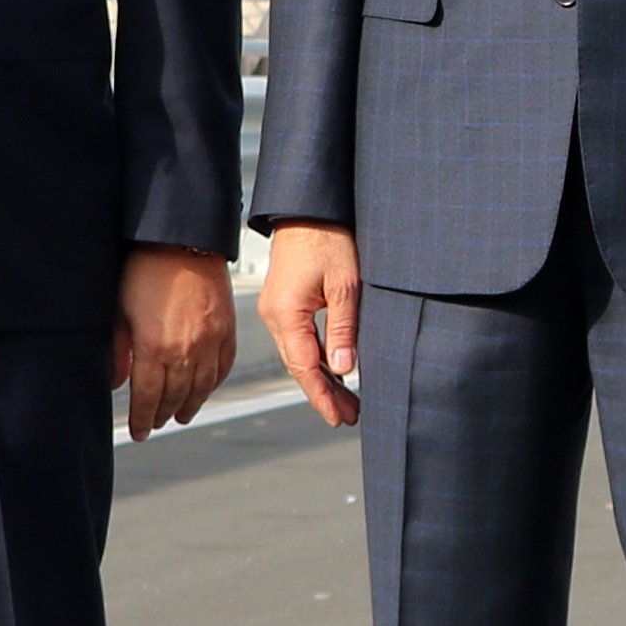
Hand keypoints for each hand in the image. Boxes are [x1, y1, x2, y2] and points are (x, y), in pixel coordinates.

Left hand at [119, 243, 235, 438]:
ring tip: (181, 415)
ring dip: (190, 405)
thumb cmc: (144, 269)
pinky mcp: (226, 329)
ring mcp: (210, 341)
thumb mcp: (120, 311)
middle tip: (154, 425)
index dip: (141, 419)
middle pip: (175, 397)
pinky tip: (205, 389)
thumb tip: (116, 381)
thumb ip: (119, 351)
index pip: (147, 398)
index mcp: (154, 349)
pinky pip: (223, 367)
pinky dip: (213, 383)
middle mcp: (185, 351)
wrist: (182, 240)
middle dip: (162, 415)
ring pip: (201, 387)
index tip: (138, 431)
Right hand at [259, 221, 366, 427]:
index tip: (338, 417)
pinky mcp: (284, 303)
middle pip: (300, 366)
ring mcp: (277, 310)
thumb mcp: (345, 284)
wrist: (307, 208)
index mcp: (285, 314)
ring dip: (322, 377)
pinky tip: (335, 369)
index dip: (322, 396)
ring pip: (300, 355)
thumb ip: (343, 328)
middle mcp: (275, 316)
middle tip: (350, 416)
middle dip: (324, 394)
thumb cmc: (327, 238)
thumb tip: (345, 368)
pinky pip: (300, 339)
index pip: (305, 367)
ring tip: (348, 401)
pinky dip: (318, 357)